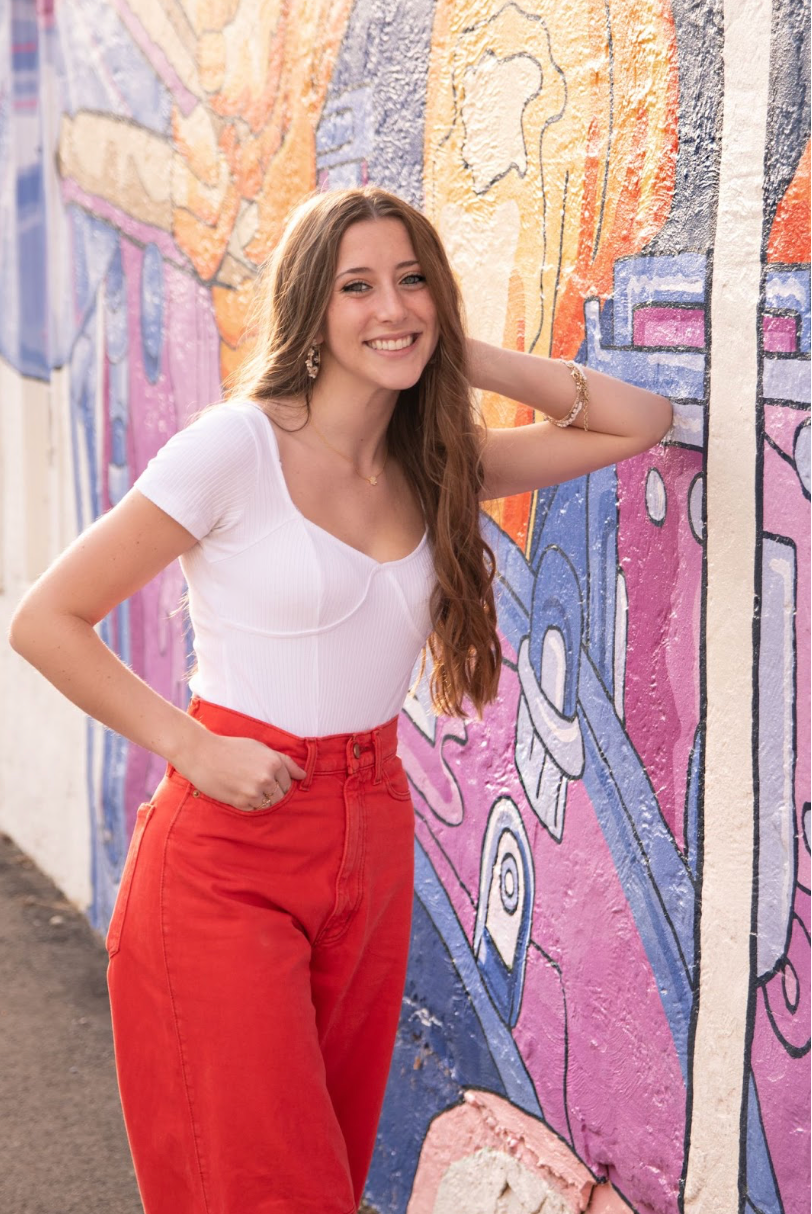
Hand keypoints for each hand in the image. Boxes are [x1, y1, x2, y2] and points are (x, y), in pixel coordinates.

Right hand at [178, 727, 307, 810]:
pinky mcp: (241, 802)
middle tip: (253, 782)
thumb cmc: (232, 748)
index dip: (278, 781)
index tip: (264, 776)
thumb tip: (303, 776)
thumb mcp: (260, 748)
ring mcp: (254, 792)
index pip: (288, 783)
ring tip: (245, 785)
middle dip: (271, 792)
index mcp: (274, 763)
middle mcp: (267, 778)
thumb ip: (284, 761)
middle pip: (280, 796)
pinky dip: (248, 803)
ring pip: (267, 804)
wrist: (202, 754)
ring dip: (259, 798)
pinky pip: (253, 809)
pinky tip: (237, 790)